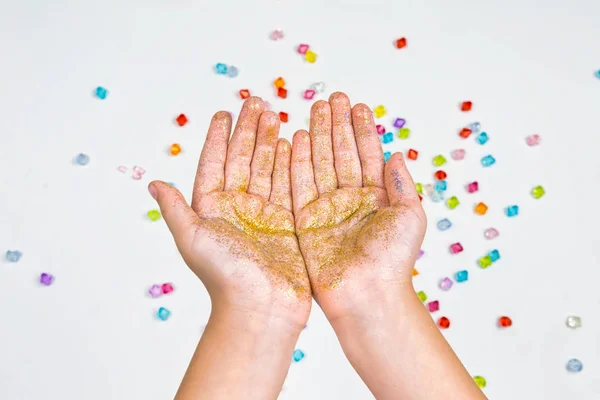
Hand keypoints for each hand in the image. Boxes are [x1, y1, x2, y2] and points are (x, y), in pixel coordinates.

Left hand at [149, 97, 310, 330]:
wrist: (261, 308)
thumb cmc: (224, 277)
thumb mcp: (192, 238)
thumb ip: (175, 209)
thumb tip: (152, 184)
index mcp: (211, 209)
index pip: (214, 164)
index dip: (218, 138)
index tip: (224, 113)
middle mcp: (237, 208)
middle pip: (243, 160)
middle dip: (249, 131)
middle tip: (256, 102)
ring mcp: (264, 214)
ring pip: (266, 168)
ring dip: (270, 141)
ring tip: (274, 115)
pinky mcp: (288, 223)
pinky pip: (287, 186)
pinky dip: (290, 163)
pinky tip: (293, 143)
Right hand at [291, 93, 484, 399]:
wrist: (366, 296)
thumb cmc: (392, 261)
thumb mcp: (409, 217)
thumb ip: (401, 183)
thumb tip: (398, 153)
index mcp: (377, 198)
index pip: (367, 155)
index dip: (362, 130)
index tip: (357, 105)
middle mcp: (351, 200)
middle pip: (341, 153)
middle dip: (336, 125)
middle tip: (332, 97)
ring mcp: (327, 209)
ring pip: (319, 163)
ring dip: (317, 135)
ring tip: (314, 108)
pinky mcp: (306, 220)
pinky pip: (299, 184)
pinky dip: (296, 161)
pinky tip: (294, 138)